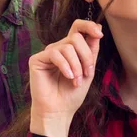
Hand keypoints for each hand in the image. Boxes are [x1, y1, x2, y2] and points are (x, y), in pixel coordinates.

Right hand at [28, 19, 102, 136]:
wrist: (59, 111)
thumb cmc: (72, 93)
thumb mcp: (88, 70)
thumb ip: (92, 50)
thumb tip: (98, 28)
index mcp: (71, 49)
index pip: (77, 28)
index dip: (88, 26)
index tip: (99, 34)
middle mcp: (58, 48)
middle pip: (76, 37)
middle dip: (86, 56)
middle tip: (87, 73)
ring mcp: (47, 53)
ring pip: (67, 46)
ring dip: (76, 65)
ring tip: (76, 80)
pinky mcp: (37, 59)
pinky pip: (55, 54)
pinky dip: (65, 66)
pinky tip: (68, 76)